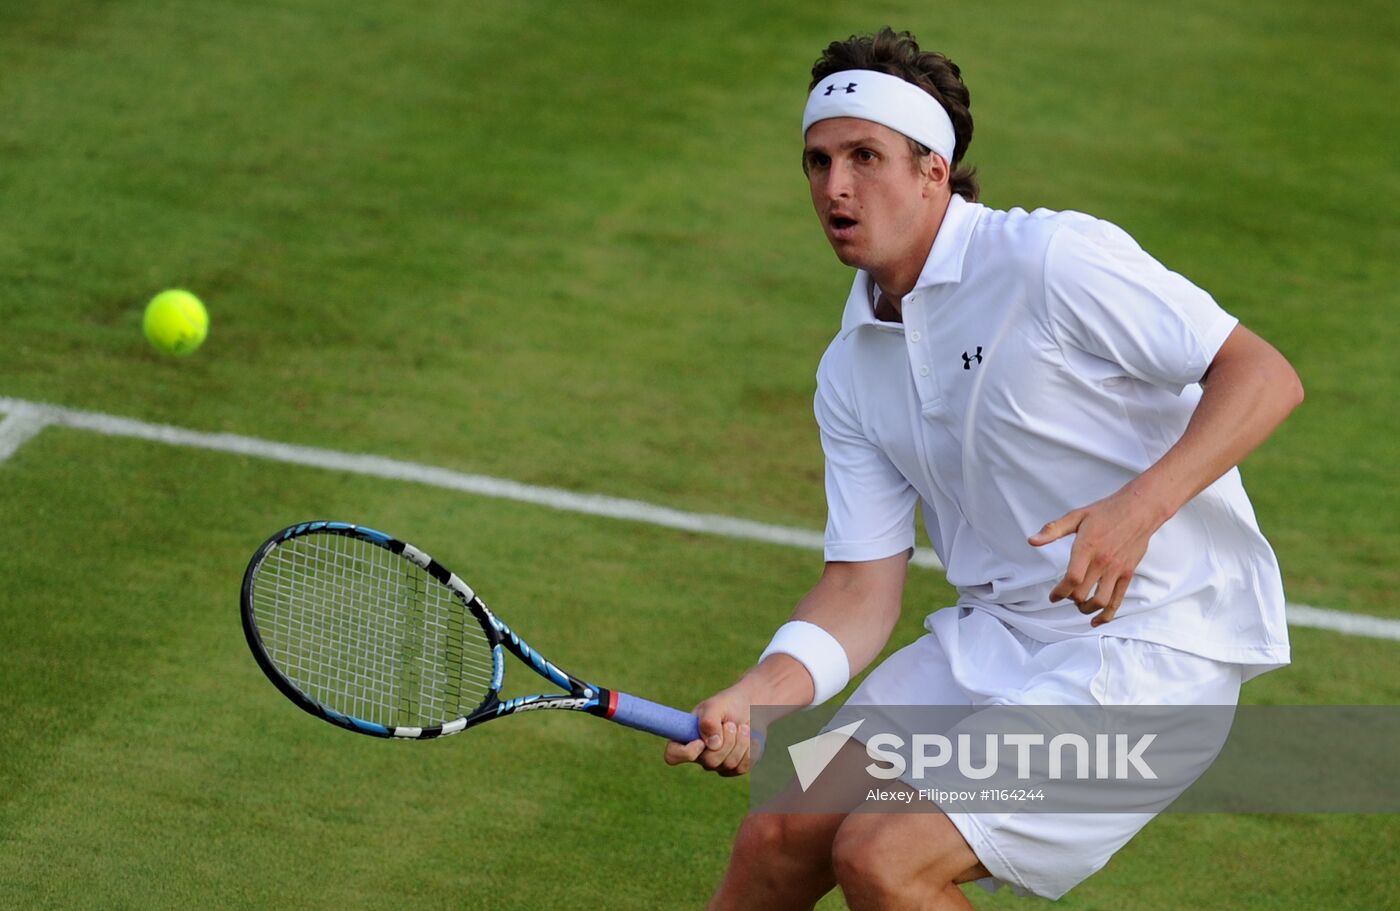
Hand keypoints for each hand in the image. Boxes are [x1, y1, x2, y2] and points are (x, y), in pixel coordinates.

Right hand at [663, 683, 760, 776]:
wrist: (750, 707)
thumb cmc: (728, 704)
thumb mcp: (716, 705)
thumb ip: (709, 721)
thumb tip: (713, 745)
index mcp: (686, 737)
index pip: (673, 755)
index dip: (685, 753)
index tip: (701, 741)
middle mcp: (699, 755)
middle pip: (709, 762)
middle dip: (726, 741)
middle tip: (731, 724)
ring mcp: (717, 764)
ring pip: (729, 765)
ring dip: (740, 742)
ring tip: (744, 726)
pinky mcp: (735, 768)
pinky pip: (743, 766)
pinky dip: (751, 749)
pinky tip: (750, 736)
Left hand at [1028, 485, 1168, 626]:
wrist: (1140, 509)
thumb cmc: (1106, 512)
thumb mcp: (1076, 516)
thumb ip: (1053, 530)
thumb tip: (1032, 541)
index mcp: (1087, 548)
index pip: (1072, 578)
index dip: (1059, 592)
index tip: (1053, 596)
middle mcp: (1102, 561)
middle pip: (1083, 593)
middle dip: (1070, 599)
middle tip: (1066, 595)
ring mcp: (1117, 569)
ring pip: (1101, 601)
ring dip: (1086, 609)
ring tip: (1079, 607)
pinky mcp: (1128, 574)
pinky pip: (1118, 600)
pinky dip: (1107, 615)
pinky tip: (1097, 621)